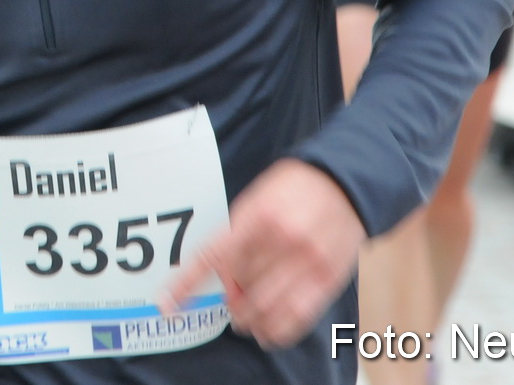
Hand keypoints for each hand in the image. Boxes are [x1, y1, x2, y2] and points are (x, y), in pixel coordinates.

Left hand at [163, 159, 364, 347]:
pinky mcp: (329, 277)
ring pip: (265, 307)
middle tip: (230, 299)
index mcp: (256, 215)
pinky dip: (278, 330)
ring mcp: (308, 261)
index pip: (212, 256)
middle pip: (239, 286)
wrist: (345, 181)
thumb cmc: (293, 188)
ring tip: (245, 320)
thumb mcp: (256, 197)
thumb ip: (238, 235)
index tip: (167, 304)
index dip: (187, 284)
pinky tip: (268, 332)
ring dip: (249, 319)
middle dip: (230, 298)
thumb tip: (226, 279)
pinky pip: (297, 316)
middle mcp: (282, 239)